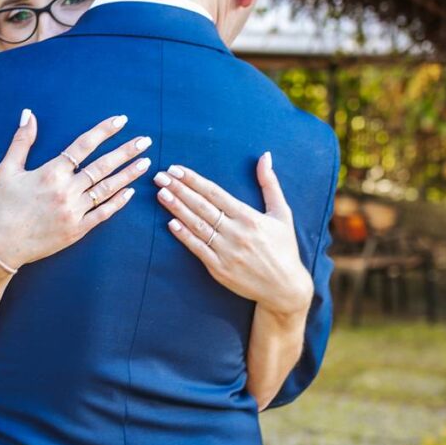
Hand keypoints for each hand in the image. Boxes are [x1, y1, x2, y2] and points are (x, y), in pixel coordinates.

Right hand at [0, 109, 152, 269]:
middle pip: (102, 166)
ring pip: (107, 189)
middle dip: (126, 152)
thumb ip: (22, 141)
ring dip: (128, 175)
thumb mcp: (6, 169)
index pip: (83, 145)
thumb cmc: (0, 206)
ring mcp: (74, 211)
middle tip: (146, 141)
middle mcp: (66, 190)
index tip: (121, 121)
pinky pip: (103, 214)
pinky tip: (130, 192)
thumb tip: (29, 114)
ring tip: (146, 163)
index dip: (104, 131)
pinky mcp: (76, 230)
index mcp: (51, 172)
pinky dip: (118, 202)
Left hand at [153, 152, 313, 318]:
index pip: (215, 193)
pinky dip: (184, 236)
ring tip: (161, 194)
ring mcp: (226, 252)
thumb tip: (265, 156)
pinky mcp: (220, 269)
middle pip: (201, 206)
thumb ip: (269, 183)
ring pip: (197, 226)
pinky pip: (198, 249)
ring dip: (177, 209)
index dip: (193, 180)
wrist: (285, 288)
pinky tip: (171, 223)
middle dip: (179, 189)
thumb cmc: (284, 247)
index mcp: (248, 217)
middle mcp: (235, 232)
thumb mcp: (282, 213)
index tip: (176, 168)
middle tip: (160, 176)